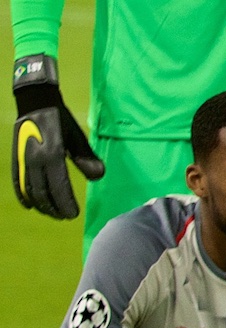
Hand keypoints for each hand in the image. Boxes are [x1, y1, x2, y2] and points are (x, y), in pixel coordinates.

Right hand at [11, 55, 104, 218]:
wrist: (35, 102)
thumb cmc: (61, 120)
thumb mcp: (78, 137)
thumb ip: (87, 158)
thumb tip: (99, 177)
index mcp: (52, 154)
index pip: (59, 187)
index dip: (66, 203)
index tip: (74, 214)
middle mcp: (35, 159)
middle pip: (43, 193)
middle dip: (55, 208)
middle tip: (66, 216)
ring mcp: (23, 159)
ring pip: (30, 190)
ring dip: (42, 205)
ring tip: (53, 213)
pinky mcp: (16, 158)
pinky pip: (18, 181)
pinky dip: (23, 195)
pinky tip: (30, 206)